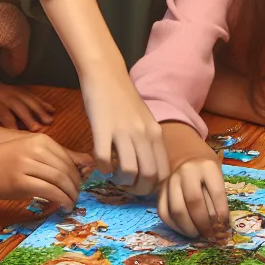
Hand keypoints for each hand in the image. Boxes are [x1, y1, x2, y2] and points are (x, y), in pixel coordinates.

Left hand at [0, 72, 54, 130]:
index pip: (1, 111)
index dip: (10, 123)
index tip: (18, 135)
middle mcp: (0, 94)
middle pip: (17, 104)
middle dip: (29, 116)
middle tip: (39, 128)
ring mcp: (7, 90)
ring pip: (26, 98)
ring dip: (39, 108)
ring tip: (50, 119)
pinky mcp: (12, 89)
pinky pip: (29, 95)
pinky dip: (40, 102)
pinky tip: (50, 109)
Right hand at [0, 134, 91, 209]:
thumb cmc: (5, 161)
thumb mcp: (31, 151)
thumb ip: (56, 156)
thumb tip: (88, 163)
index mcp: (40, 140)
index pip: (68, 158)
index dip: (78, 173)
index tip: (80, 184)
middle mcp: (35, 150)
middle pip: (66, 170)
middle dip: (76, 185)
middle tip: (77, 196)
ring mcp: (28, 165)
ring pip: (60, 181)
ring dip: (70, 194)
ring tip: (72, 202)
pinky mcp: (22, 182)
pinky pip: (50, 191)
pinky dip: (61, 200)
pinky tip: (64, 206)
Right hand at [83, 72, 167, 193]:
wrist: (106, 75)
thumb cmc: (124, 99)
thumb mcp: (145, 121)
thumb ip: (149, 142)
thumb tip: (148, 170)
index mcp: (156, 134)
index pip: (163, 173)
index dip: (151, 187)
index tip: (139, 186)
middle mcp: (144, 134)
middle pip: (149, 176)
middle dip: (137, 189)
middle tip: (125, 185)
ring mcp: (123, 131)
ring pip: (129, 171)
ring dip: (120, 181)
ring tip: (113, 175)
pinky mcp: (102, 129)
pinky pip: (104, 159)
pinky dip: (102, 169)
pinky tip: (101, 165)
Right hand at [157, 156, 229, 240]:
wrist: (188, 164)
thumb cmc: (208, 176)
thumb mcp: (218, 182)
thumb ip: (218, 203)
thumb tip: (219, 228)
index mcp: (207, 167)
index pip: (216, 193)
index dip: (221, 213)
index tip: (224, 226)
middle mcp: (186, 171)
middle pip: (193, 202)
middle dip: (203, 224)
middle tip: (209, 235)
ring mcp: (170, 181)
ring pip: (176, 210)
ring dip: (188, 228)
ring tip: (197, 234)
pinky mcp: (160, 192)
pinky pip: (164, 214)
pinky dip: (175, 227)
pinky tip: (185, 231)